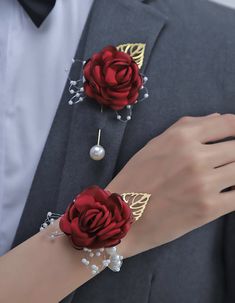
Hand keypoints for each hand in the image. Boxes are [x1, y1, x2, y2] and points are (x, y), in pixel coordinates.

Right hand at [107, 113, 234, 257]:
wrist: (124, 216)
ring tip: (225, 175)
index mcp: (182, 137)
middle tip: (226, 161)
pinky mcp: (209, 209)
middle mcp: (195, 156)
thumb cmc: (137, 177)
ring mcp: (204, 183)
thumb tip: (219, 119)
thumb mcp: (156, 143)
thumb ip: (188, 126)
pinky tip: (228, 191)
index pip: (228, 124)